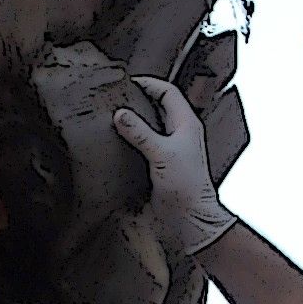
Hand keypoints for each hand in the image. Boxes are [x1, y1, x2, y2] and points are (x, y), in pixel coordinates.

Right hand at [112, 75, 236, 254]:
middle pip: (158, 107)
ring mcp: (169, 151)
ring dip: (134, 122)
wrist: (191, 222)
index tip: (129, 81)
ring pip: (150, 127)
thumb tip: (120, 114)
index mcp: (186, 124)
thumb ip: (140, 133)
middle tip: (117, 97)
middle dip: (139, 100)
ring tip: (112, 117)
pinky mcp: (159, 167)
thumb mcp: (162, 154)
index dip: (149, 83)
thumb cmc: (188, 188)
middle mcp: (178, 135)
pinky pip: (143, 147)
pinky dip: (130, 142)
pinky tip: (116, 144)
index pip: (168, 92)